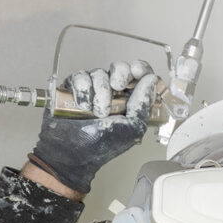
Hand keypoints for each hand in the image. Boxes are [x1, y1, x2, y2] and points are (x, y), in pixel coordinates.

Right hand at [30, 60, 156, 193]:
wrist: (72, 154)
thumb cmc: (102, 146)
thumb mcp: (132, 129)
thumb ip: (143, 105)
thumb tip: (150, 81)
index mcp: (129, 100)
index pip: (139, 75)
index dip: (141, 69)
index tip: (138, 71)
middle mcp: (111, 92)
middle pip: (119, 68)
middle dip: (120, 74)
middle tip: (117, 87)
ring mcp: (92, 89)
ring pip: (99, 73)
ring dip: (101, 91)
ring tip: (97, 112)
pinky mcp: (72, 88)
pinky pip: (80, 76)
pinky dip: (83, 89)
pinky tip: (82, 105)